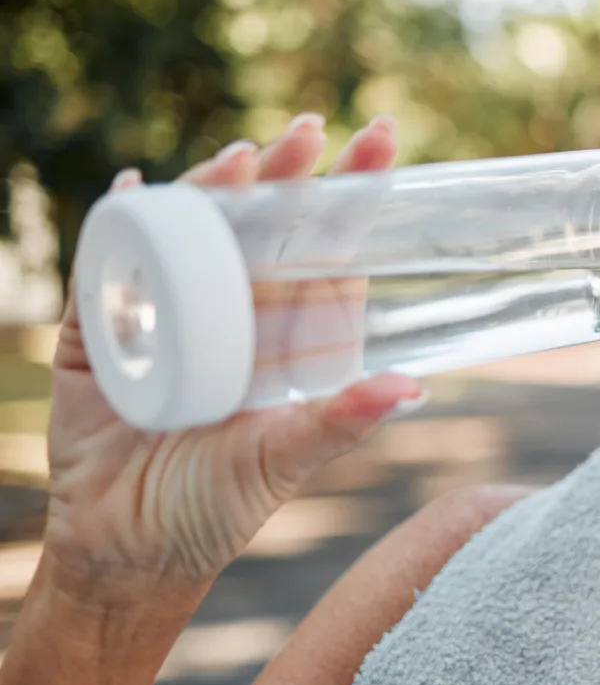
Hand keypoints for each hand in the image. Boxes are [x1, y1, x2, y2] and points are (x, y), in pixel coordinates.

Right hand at [42, 114, 422, 595]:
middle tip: (314, 130)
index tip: (383, 143)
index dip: (351, 201)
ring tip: (239, 159)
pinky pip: (108, 268)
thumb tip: (412, 387)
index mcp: (283, 338)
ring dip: (211, 192)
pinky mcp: (101, 331)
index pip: (325, 253)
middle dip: (289, 177)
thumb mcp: (280, 461)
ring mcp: (166, 316)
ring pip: (192, 233)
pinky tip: (127, 189)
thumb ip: (338, 421)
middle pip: (264, 229)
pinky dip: (115, 227)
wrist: (123, 554)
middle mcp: (232, 316)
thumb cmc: (213, 510)